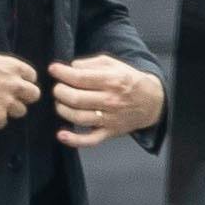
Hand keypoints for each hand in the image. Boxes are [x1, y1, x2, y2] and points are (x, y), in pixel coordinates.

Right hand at [0, 54, 41, 129]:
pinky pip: (2, 123)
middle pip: (34, 95)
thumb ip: (4, 69)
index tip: (15, 85)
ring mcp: (7, 101)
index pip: (31, 76)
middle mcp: (14, 83)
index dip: (23, 82)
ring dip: (9, 110)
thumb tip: (12, 78)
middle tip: (9, 99)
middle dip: (24, 98)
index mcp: (12, 66)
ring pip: (21, 111)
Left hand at [50, 55, 165, 147]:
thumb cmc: (128, 81)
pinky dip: (74, 140)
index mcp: (112, 81)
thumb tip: (71, 67)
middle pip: (76, 98)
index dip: (62, 73)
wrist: (152, 101)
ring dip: (62, 109)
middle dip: (60, 92)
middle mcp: (110, 100)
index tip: (53, 69)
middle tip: (57, 87)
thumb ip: (91, 63)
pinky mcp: (109, 132)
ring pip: (78, 117)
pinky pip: (90, 140)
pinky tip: (61, 134)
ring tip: (60, 102)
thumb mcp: (114, 64)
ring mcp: (109, 119)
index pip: (80, 78)